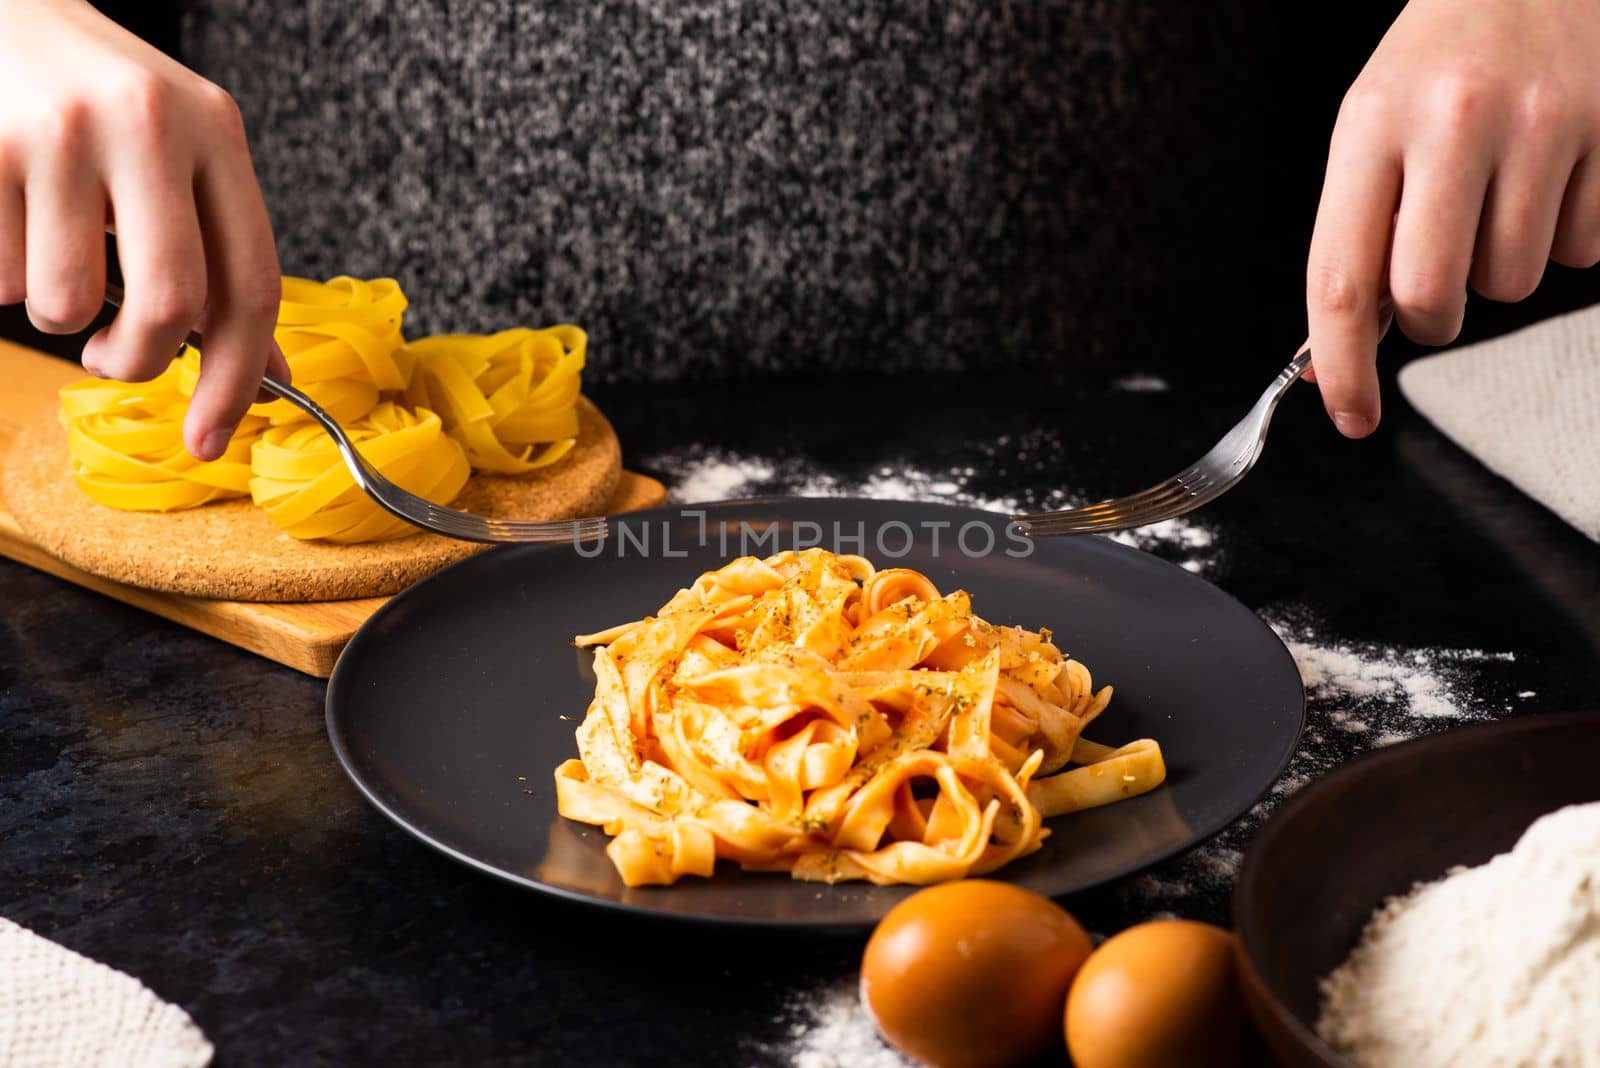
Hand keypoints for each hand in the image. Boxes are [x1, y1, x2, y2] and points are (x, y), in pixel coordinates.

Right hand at [0, 0, 286, 459]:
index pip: (252, 284)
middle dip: (140, 361)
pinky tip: (10, 215)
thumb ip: (223, 258)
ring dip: (57, 312)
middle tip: (114, 358)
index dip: (240, 379)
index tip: (212, 437)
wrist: (2, 8)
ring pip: (69, 303)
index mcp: (217, 132)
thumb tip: (267, 374)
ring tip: (49, 253)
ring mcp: (63, 132)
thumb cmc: (100, 104)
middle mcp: (150, 125)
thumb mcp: (182, 160)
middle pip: (171, 306)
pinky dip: (1, 272)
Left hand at [1306, 0, 1599, 437]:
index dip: (1343, 366)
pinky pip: (1581, 252)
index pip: (1343, 280)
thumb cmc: (1442, 59)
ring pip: (1511, 284)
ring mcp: (1543, 125)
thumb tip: (1342, 353)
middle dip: (1430, 320)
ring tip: (1496, 197)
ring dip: (1499, 269)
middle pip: (1432, 298)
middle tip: (1433, 289)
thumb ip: (1356, 232)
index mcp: (1372, 123)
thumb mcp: (1374, 124)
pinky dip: (1562, 235)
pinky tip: (1550, 175)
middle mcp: (1455, 122)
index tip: (1350, 416)